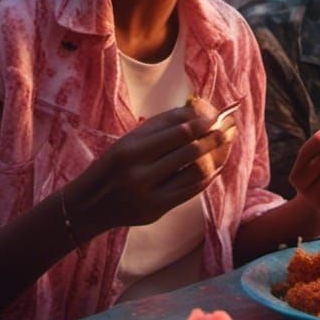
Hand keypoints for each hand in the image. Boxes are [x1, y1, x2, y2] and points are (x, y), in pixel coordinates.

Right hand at [68, 103, 236, 236]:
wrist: (90, 204)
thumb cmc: (114, 165)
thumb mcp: (129, 140)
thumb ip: (161, 125)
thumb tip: (197, 110)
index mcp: (132, 150)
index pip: (179, 132)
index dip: (203, 123)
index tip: (217, 117)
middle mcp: (140, 173)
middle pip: (191, 151)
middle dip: (214, 138)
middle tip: (229, 129)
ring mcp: (150, 194)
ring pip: (196, 172)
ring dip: (215, 157)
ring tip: (225, 146)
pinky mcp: (158, 210)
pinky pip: (192, 190)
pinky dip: (207, 176)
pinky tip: (214, 166)